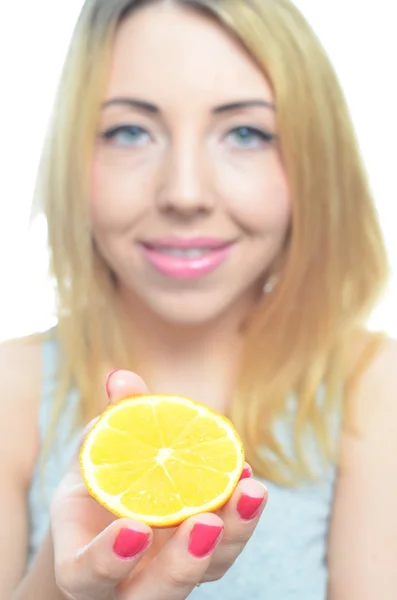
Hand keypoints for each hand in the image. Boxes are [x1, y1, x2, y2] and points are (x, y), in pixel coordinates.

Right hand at [50, 370, 267, 599]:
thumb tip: (120, 377)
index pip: (86, 577)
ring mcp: (171, 573)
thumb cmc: (99, 478)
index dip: (107, 561)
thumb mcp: (98, 448)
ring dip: (233, 535)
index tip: (136, 528)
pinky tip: (248, 479)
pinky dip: (241, 517)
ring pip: (206, 575)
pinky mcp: (204, 558)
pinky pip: (227, 548)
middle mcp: (128, 580)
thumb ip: (113, 418)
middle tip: (206, 522)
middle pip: (156, 594)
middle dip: (184, 563)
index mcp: (83, 560)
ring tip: (250, 492)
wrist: (114, 508)